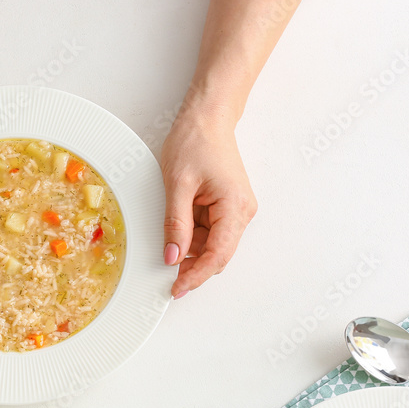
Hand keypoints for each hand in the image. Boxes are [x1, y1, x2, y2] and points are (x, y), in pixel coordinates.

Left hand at [160, 102, 257, 297]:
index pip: (218, 255)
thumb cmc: (195, 142)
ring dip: (190, 247)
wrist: (207, 118)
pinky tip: (178, 225)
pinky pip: (209, 232)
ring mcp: (236, 210)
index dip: (197, 276)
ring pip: (212, 245)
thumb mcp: (177, 184)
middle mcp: (242, 212)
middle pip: (218, 254)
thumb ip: (175, 224)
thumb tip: (173, 257)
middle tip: (166, 275)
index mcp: (235, 206)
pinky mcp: (227, 207)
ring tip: (169, 232)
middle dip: (193, 265)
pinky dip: (191, 235)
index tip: (176, 289)